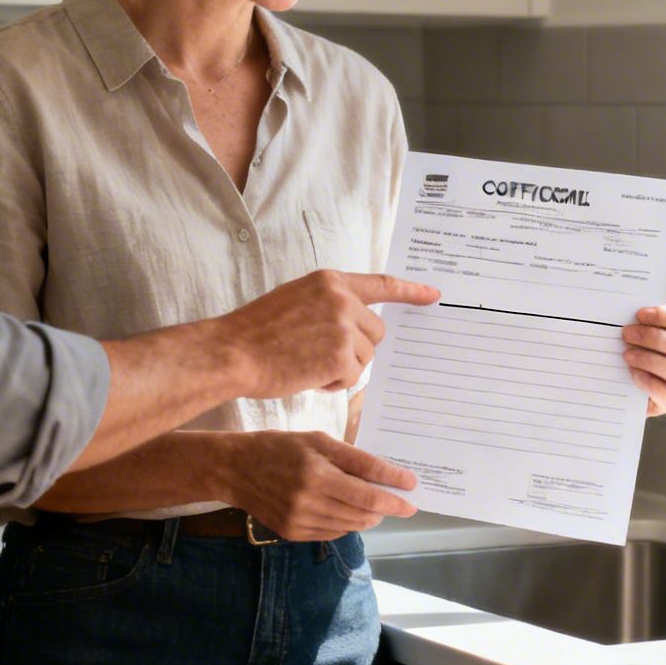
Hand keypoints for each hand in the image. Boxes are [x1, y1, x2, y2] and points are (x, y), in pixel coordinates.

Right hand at [223, 270, 438, 396]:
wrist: (232, 353)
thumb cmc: (256, 333)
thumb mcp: (296, 301)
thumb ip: (329, 306)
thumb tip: (358, 326)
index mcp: (330, 281)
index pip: (381, 284)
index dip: (410, 291)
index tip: (433, 295)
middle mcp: (342, 299)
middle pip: (375, 331)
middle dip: (355, 348)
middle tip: (318, 354)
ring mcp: (343, 326)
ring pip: (365, 357)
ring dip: (341, 367)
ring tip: (305, 362)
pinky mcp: (341, 354)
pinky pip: (352, 376)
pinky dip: (332, 383)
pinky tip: (306, 375)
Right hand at [225, 429, 418, 540]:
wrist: (235, 469)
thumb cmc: (281, 447)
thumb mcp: (320, 441)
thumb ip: (356, 460)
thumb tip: (390, 477)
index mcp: (317, 475)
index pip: (367, 493)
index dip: (394, 494)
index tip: (413, 491)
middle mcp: (309, 502)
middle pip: (363, 513)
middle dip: (385, 506)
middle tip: (397, 498)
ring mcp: (299, 522)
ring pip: (350, 525)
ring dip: (369, 516)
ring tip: (374, 503)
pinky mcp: (292, 534)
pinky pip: (332, 532)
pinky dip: (347, 523)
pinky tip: (346, 510)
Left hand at [623, 304, 665, 416]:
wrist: (615, 382)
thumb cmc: (624, 348)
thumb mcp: (627, 331)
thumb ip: (631, 321)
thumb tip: (618, 312)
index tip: (640, 314)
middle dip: (654, 338)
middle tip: (627, 334)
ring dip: (650, 360)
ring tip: (627, 355)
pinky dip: (650, 383)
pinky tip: (633, 374)